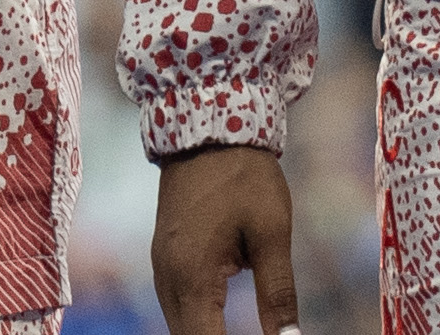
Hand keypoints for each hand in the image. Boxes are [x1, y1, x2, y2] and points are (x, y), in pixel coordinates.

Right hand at [153, 144, 298, 334]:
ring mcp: (161, 265)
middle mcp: (168, 277)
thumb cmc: (244, 176)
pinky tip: (218, 323)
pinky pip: (176, 303)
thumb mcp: (271, 234)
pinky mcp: (164, 255)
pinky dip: (197, 320)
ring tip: (235, 333)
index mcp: (193, 275)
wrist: (206, 126)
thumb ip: (278, 294)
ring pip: (179, 324)